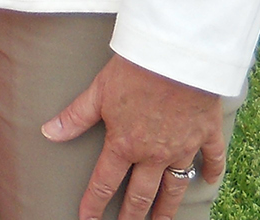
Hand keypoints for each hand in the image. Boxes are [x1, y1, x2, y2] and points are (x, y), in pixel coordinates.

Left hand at [42, 54, 224, 219]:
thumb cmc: (134, 69)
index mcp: (125, 144)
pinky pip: (212, 160)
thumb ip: (75, 116)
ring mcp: (183, 147)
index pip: (105, 183)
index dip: (94, 205)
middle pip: (142, 195)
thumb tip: (47, 132)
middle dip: (133, 216)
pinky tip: (209, 181)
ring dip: (168, 208)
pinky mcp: (207, 134)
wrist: (177, 55)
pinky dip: (212, 172)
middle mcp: (154, 154)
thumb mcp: (98, 91)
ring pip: (176, 187)